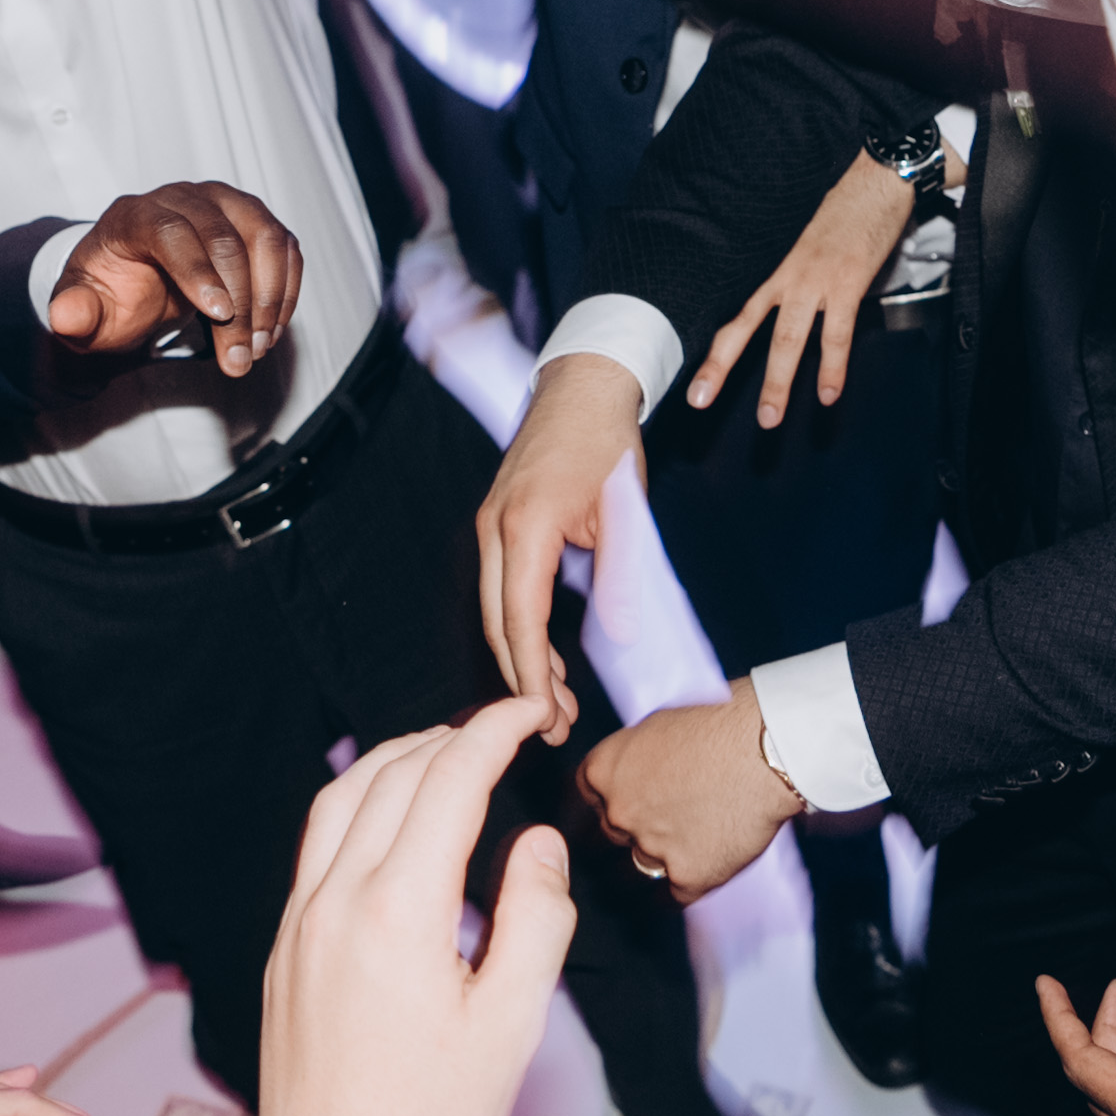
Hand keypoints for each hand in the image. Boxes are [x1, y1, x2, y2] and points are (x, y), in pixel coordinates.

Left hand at [48, 177, 298, 375]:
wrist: (134, 279)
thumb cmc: (111, 292)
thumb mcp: (84, 309)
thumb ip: (74, 312)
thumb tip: (66, 318)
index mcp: (134, 214)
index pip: (171, 231)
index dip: (198, 271)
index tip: (219, 315)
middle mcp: (182, 198)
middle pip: (222, 237)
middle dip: (240, 304)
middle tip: (241, 356)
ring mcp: (223, 204)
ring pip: (263, 236)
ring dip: (269, 296)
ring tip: (260, 346)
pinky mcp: (252, 221)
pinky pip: (283, 247)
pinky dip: (285, 289)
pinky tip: (273, 328)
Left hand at [257, 701, 575, 1115]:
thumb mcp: (512, 1024)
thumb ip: (537, 919)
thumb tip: (537, 845)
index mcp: (396, 913)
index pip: (447, 784)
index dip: (492, 733)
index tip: (528, 714)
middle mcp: (334, 904)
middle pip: (390, 777)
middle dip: (449, 737)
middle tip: (498, 731)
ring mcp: (297, 925)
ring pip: (338, 802)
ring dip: (393, 762)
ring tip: (442, 755)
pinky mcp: (281, 952)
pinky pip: (314, 848)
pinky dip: (355, 807)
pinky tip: (386, 825)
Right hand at [473, 350, 641, 739]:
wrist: (584, 386)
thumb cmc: (607, 442)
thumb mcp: (625, 514)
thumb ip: (620, 577)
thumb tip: (619, 639)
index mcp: (525, 525)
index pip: (521, 617)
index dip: (532, 674)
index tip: (546, 717)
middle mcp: (495, 528)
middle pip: (497, 622)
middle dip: (523, 681)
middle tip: (554, 729)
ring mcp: (490, 526)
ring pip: (495, 610)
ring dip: (522, 660)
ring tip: (556, 706)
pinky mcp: (497, 525)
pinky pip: (501, 590)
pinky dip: (520, 630)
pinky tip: (546, 660)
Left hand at [578, 694, 801, 903]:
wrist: (764, 750)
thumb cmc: (718, 724)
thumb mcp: (657, 727)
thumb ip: (633, 758)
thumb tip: (633, 773)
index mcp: (603, 770)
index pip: (582, 801)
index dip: (599, 808)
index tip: (605, 815)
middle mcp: (618, 811)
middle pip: (601, 838)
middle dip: (616, 840)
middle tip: (635, 839)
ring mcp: (650, 847)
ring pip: (627, 875)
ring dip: (634, 874)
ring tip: (644, 876)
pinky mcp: (687, 877)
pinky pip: (666, 898)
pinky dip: (671, 893)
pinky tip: (678, 887)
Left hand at [689, 151, 919, 427]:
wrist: (875, 183)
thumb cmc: (845, 215)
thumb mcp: (809, 248)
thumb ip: (798, 283)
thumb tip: (793, 317)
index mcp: (777, 272)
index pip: (736, 317)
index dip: (714, 351)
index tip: (696, 383)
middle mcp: (787, 278)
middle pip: (747, 329)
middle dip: (722, 368)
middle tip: (701, 402)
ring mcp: (815, 281)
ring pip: (788, 338)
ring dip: (778, 381)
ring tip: (769, 418)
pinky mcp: (847, 283)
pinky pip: (836, 334)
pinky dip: (832, 367)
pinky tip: (828, 395)